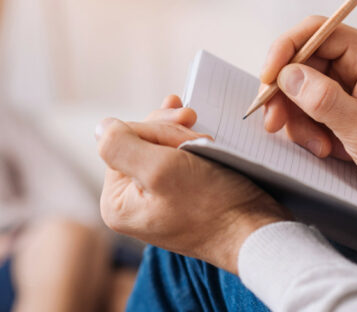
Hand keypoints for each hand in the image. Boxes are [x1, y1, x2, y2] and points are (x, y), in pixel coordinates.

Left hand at [96, 95, 290, 273]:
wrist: (256, 231)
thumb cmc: (213, 206)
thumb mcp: (160, 170)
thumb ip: (121, 145)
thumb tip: (100, 127)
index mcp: (116, 203)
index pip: (122, 141)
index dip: (154, 129)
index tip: (185, 130)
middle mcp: (130, 203)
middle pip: (139, 142)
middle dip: (169, 132)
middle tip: (198, 130)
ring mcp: (154, 199)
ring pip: (159, 146)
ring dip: (183, 136)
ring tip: (206, 141)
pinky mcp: (178, 195)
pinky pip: (175, 158)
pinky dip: (189, 144)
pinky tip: (199, 136)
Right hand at [260, 16, 356, 216]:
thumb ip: (324, 100)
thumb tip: (287, 75)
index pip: (316, 32)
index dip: (284, 50)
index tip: (267, 80)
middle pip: (302, 62)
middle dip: (285, 94)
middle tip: (274, 124)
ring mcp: (351, 85)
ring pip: (301, 88)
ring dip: (298, 119)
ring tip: (317, 147)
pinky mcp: (345, 106)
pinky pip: (310, 108)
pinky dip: (307, 128)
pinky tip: (324, 149)